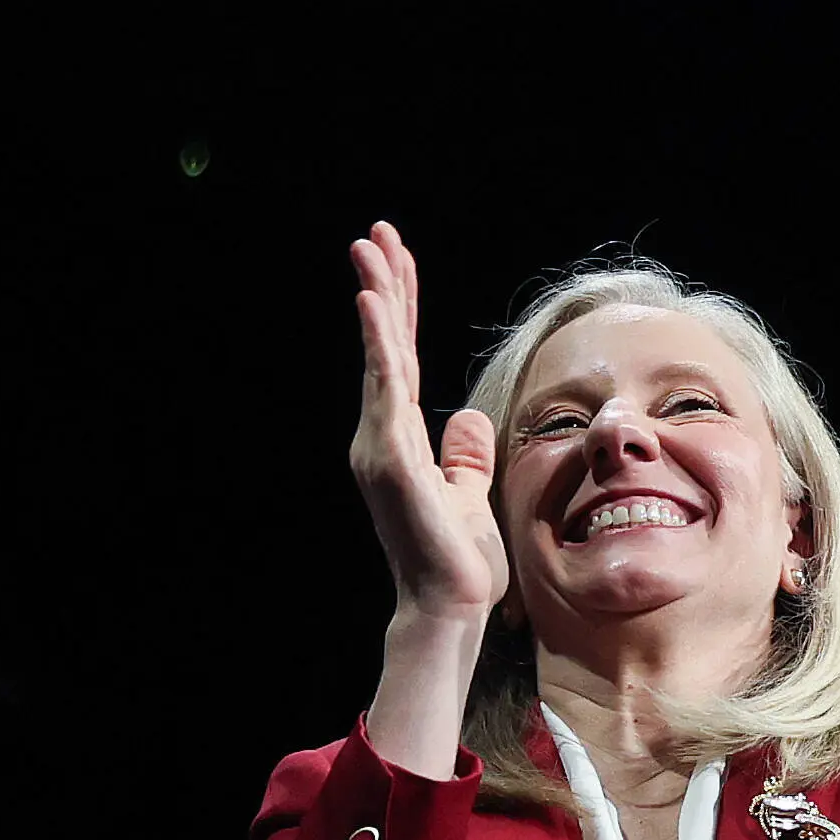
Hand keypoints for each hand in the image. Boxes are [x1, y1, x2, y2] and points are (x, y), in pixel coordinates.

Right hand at [349, 223, 506, 624]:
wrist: (448, 607)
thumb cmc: (457, 561)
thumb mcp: (469, 493)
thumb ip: (463, 456)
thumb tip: (466, 420)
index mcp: (398, 441)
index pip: (398, 358)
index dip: (399, 306)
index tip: (395, 256)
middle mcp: (380, 438)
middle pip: (384, 346)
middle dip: (382, 284)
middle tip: (375, 232)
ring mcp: (381, 448)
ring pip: (381, 357)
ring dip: (377, 299)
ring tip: (370, 250)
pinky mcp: (392, 460)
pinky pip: (386, 389)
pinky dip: (379, 344)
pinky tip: (376, 304)